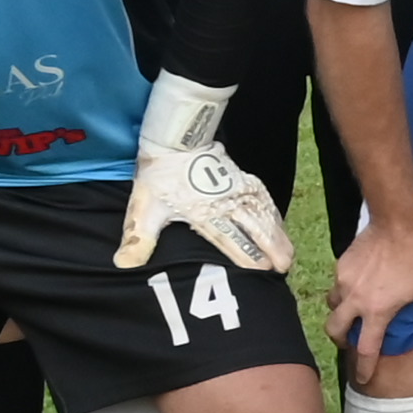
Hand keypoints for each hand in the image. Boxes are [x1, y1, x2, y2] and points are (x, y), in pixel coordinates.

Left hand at [115, 73, 291, 273]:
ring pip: (263, 214)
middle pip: (254, 228)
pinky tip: (280, 225)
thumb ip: (139, 238)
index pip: (229, 238)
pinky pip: (264, 199)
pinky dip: (274, 215)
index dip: (246, 255)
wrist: (174, 141)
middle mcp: (226, 202)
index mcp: (203, 212)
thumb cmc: (159, 177)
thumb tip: (123, 264)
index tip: (262, 271)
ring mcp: (238, 189)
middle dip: (271, 249)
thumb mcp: (143, 208)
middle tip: (284, 268)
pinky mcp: (243, 179)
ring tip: (289, 254)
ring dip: (277, 234)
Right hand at [328, 217, 412, 358]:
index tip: (361, 379)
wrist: (398, 222)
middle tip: (350, 342)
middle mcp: (355, 299)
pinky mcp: (341, 266)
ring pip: (332, 306)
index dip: (364, 367)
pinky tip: (359, 286)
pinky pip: (337, 285)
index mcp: (378, 311)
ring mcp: (344, 282)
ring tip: (353, 313)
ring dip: (340, 314)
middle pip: (335, 330)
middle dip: (340, 340)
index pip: (367, 349)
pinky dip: (345, 291)